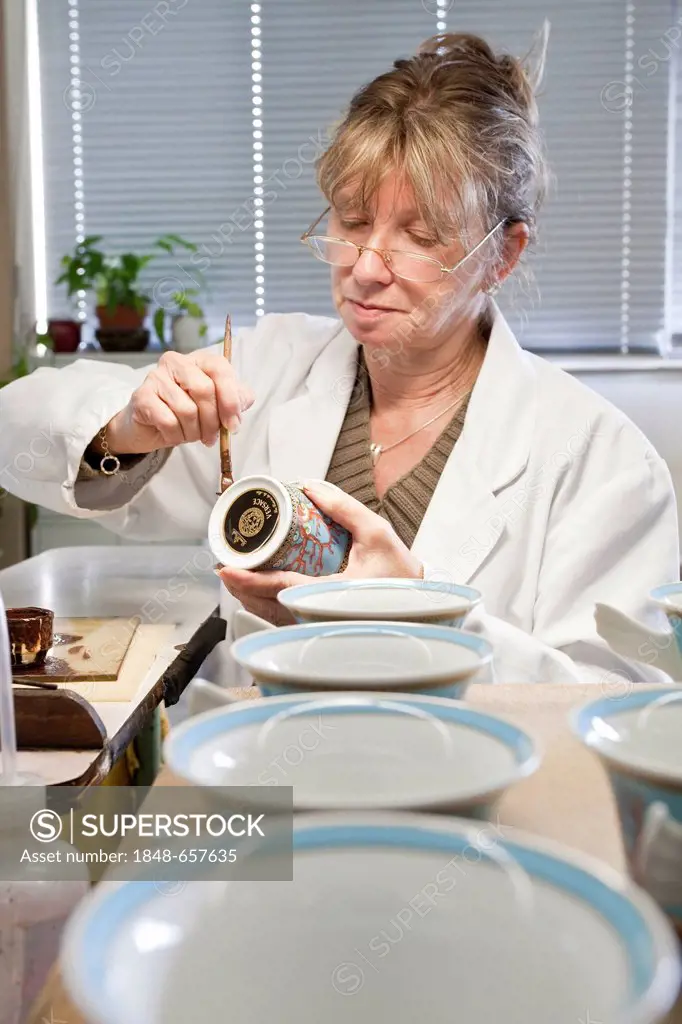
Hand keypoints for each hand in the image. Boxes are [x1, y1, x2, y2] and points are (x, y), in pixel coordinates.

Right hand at [104, 349, 254, 454]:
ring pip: (186, 409)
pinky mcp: (141, 396)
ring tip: (190, 435)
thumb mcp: (215, 405)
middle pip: (204, 390)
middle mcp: (176, 362)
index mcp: (198, 360)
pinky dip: (176, 436)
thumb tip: (244, 400)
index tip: (233, 425)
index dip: (230, 400)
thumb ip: (235, 399)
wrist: (149, 426)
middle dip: (212, 421)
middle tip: (211, 438)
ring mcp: (156, 377)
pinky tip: (174, 435)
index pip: (220, 369)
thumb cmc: (185, 412)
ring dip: (193, 432)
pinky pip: (168, 421)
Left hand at [216, 480, 422, 624]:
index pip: (282, 588)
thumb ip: (343, 507)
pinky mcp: (321, 627)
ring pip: (273, 618)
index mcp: (335, 595)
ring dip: (250, 599)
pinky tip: (256, 594)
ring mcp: (320, 625)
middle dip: (241, 589)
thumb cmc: (400, 572)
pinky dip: (266, 608)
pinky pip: (285, 621)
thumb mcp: (377, 532)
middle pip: (267, 607)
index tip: (226, 569)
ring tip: (235, 577)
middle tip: (225, 567)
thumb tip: (309, 485)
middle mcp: (323, 615)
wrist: (420, 601)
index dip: (249, 580)